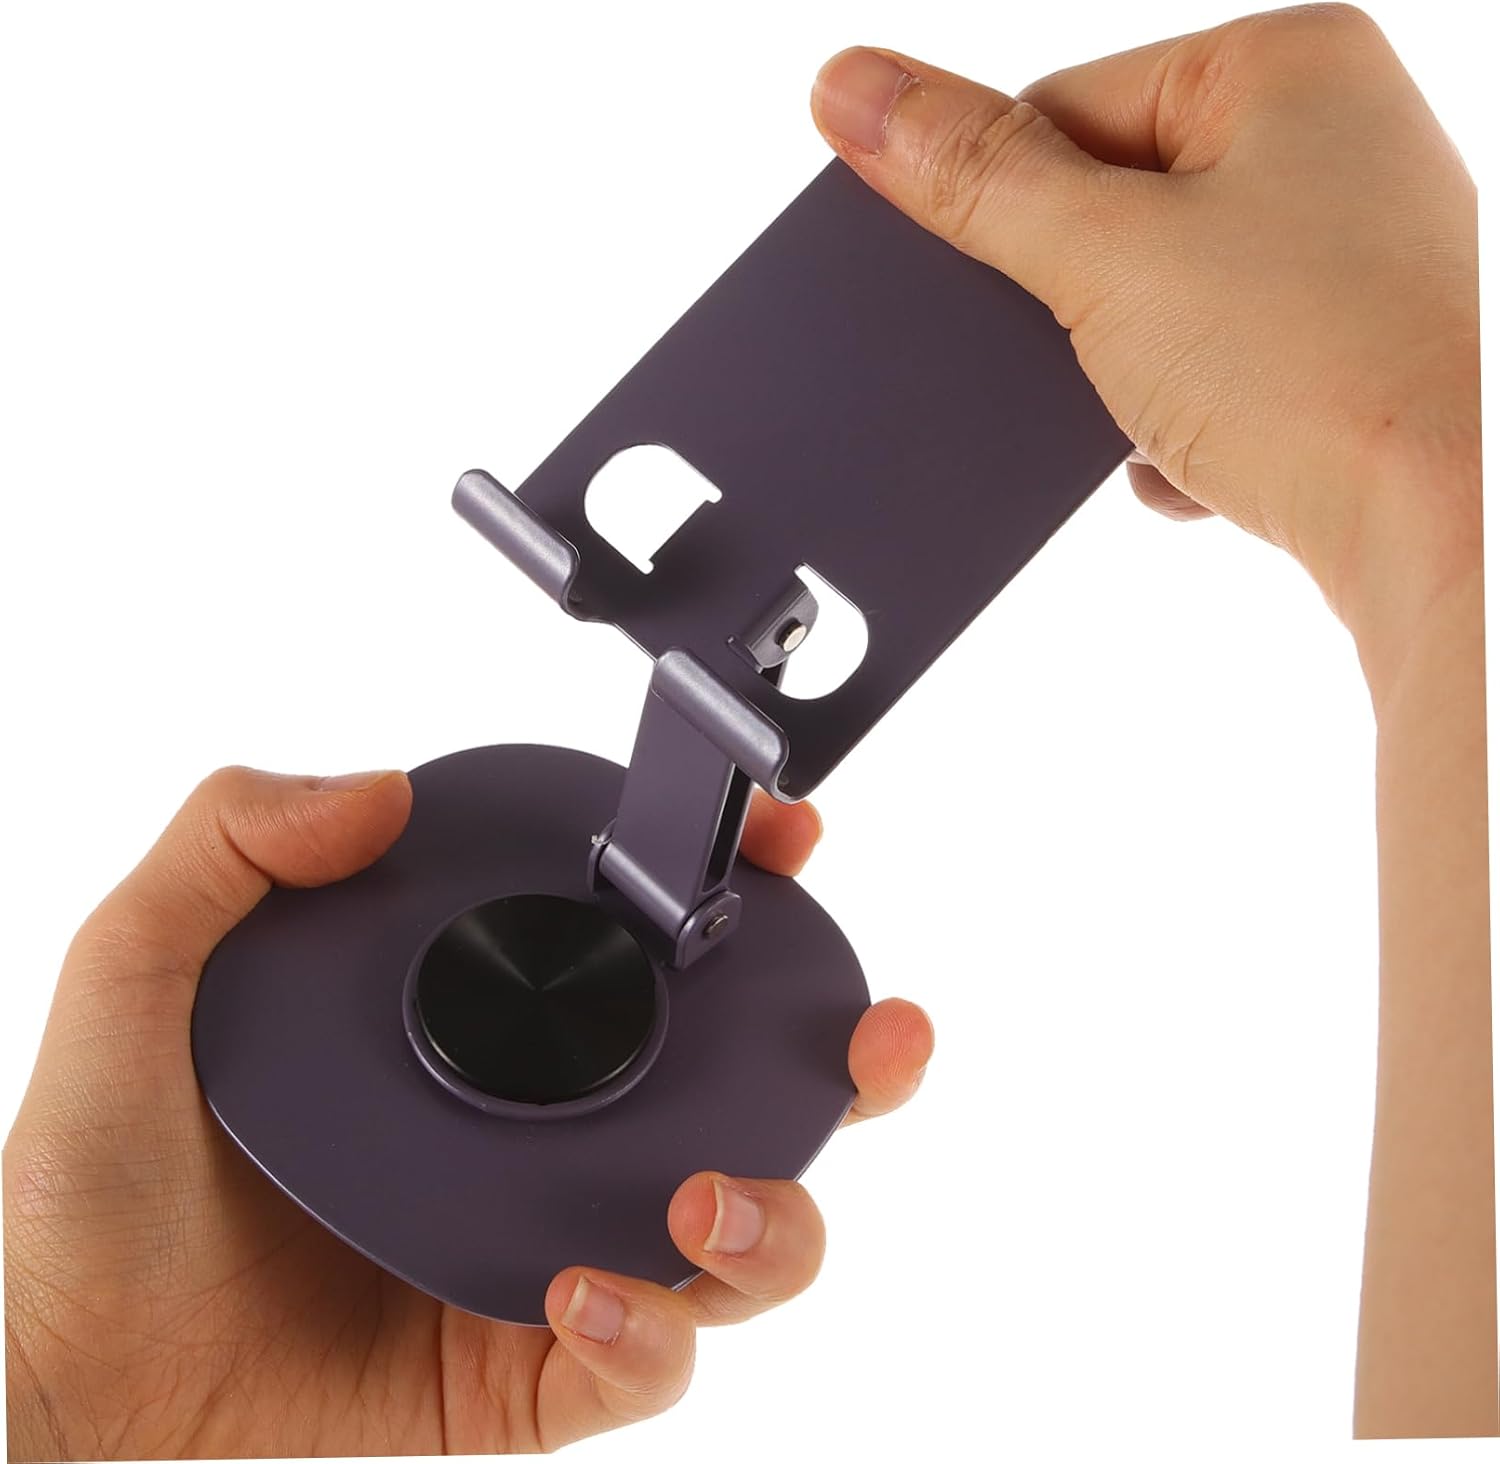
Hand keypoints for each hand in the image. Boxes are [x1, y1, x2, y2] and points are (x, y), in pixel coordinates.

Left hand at [3, 768, 932, 1456]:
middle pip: (749, 1095)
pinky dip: (650, 1333)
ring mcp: (554, 1248)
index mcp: (499, 1023)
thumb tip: (378, 793)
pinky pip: (641, 1362)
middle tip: (874, 1043)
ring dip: (778, 1218)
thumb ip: (229, 845)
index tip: (787, 845)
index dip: (745, 894)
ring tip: (709, 1200)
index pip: (653, 948)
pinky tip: (589, 1295)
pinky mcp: (528, 1370)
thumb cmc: (102, 1167)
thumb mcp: (140, 968)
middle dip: (847, 1065)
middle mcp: (553, 1131)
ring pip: (741, 1241)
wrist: (59, 1361)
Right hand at [810, 4, 1478, 696]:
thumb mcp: (1102, 258)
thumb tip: (853, 88)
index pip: (1067, 105)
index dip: (1000, 198)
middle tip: (1073, 348)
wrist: (1453, 530)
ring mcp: (1353, 256)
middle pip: (1116, 207)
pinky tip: (1200, 457)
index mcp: (1287, 66)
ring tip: (1160, 408)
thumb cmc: (1320, 371)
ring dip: (1124, 370)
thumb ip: (971, 176)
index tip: (967, 270)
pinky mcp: (1348, 359)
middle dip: (1070, 298)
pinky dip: (1181, 422)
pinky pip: (1216, 373)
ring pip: (1163, 301)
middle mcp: (1337, 143)